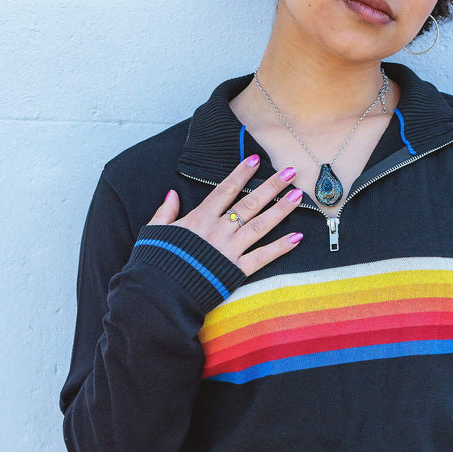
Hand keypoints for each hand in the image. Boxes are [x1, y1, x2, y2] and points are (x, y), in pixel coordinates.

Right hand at [149, 156, 302, 276]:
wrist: (159, 291)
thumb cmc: (154, 262)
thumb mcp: (154, 231)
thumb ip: (165, 212)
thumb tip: (171, 194)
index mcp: (199, 219)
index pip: (225, 190)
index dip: (241, 174)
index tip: (256, 160)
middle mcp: (219, 230)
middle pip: (249, 203)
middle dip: (271, 186)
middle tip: (290, 172)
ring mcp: (229, 250)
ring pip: (260, 225)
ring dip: (281, 210)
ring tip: (298, 196)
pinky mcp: (236, 270)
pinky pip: (262, 257)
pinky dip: (280, 248)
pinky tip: (297, 238)